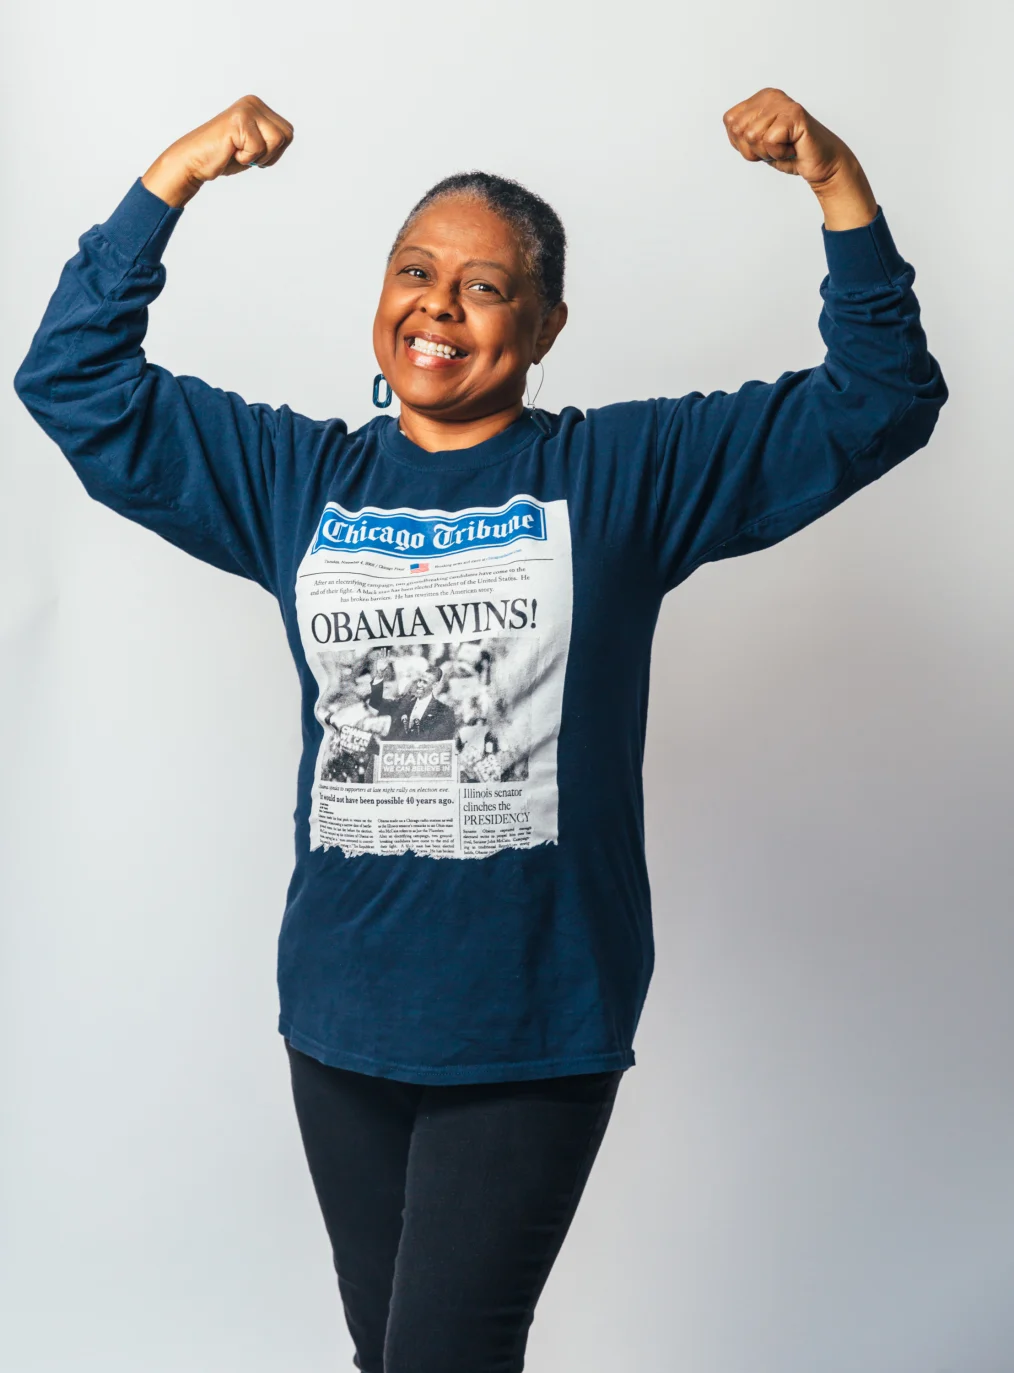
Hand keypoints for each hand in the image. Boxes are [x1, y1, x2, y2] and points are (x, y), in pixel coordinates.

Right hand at [142, 95, 293, 207]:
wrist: (195, 161)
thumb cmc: (224, 157)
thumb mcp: (255, 145)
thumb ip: (271, 137)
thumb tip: (289, 132)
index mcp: (258, 106)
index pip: (288, 133)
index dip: (275, 151)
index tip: (252, 151)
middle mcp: (253, 102)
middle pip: (287, 135)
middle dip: (270, 153)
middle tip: (246, 152)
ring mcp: (246, 109)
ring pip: (276, 140)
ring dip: (259, 155)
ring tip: (239, 150)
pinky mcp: (238, 120)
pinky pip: (258, 148)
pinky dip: (246, 158)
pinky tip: (230, 151)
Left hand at [722, 88, 877, 229]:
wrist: (820, 163)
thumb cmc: (789, 153)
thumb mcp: (756, 144)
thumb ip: (740, 133)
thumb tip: (732, 125)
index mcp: (759, 99)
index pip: (730, 121)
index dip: (741, 142)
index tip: (763, 143)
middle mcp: (770, 95)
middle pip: (739, 130)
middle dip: (754, 149)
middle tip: (775, 147)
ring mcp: (783, 103)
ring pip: (752, 136)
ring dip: (767, 152)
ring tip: (784, 146)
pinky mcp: (794, 114)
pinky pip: (769, 140)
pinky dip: (778, 153)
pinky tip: (792, 147)